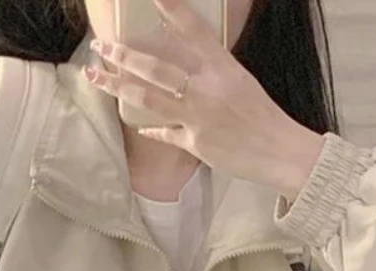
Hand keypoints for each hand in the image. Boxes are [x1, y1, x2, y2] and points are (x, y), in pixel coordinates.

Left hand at [83, 0, 326, 201]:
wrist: (280, 152)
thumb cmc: (263, 116)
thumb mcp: (240, 82)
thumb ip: (212, 72)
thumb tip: (185, 67)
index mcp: (224, 69)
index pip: (196, 33)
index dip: (175, 12)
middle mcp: (207, 90)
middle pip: (157, 69)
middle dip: (124, 55)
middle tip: (101, 45)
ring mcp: (198, 118)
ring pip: (148, 99)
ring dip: (118, 86)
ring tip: (96, 75)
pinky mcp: (194, 144)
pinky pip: (164, 133)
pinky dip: (151, 129)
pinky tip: (138, 125)